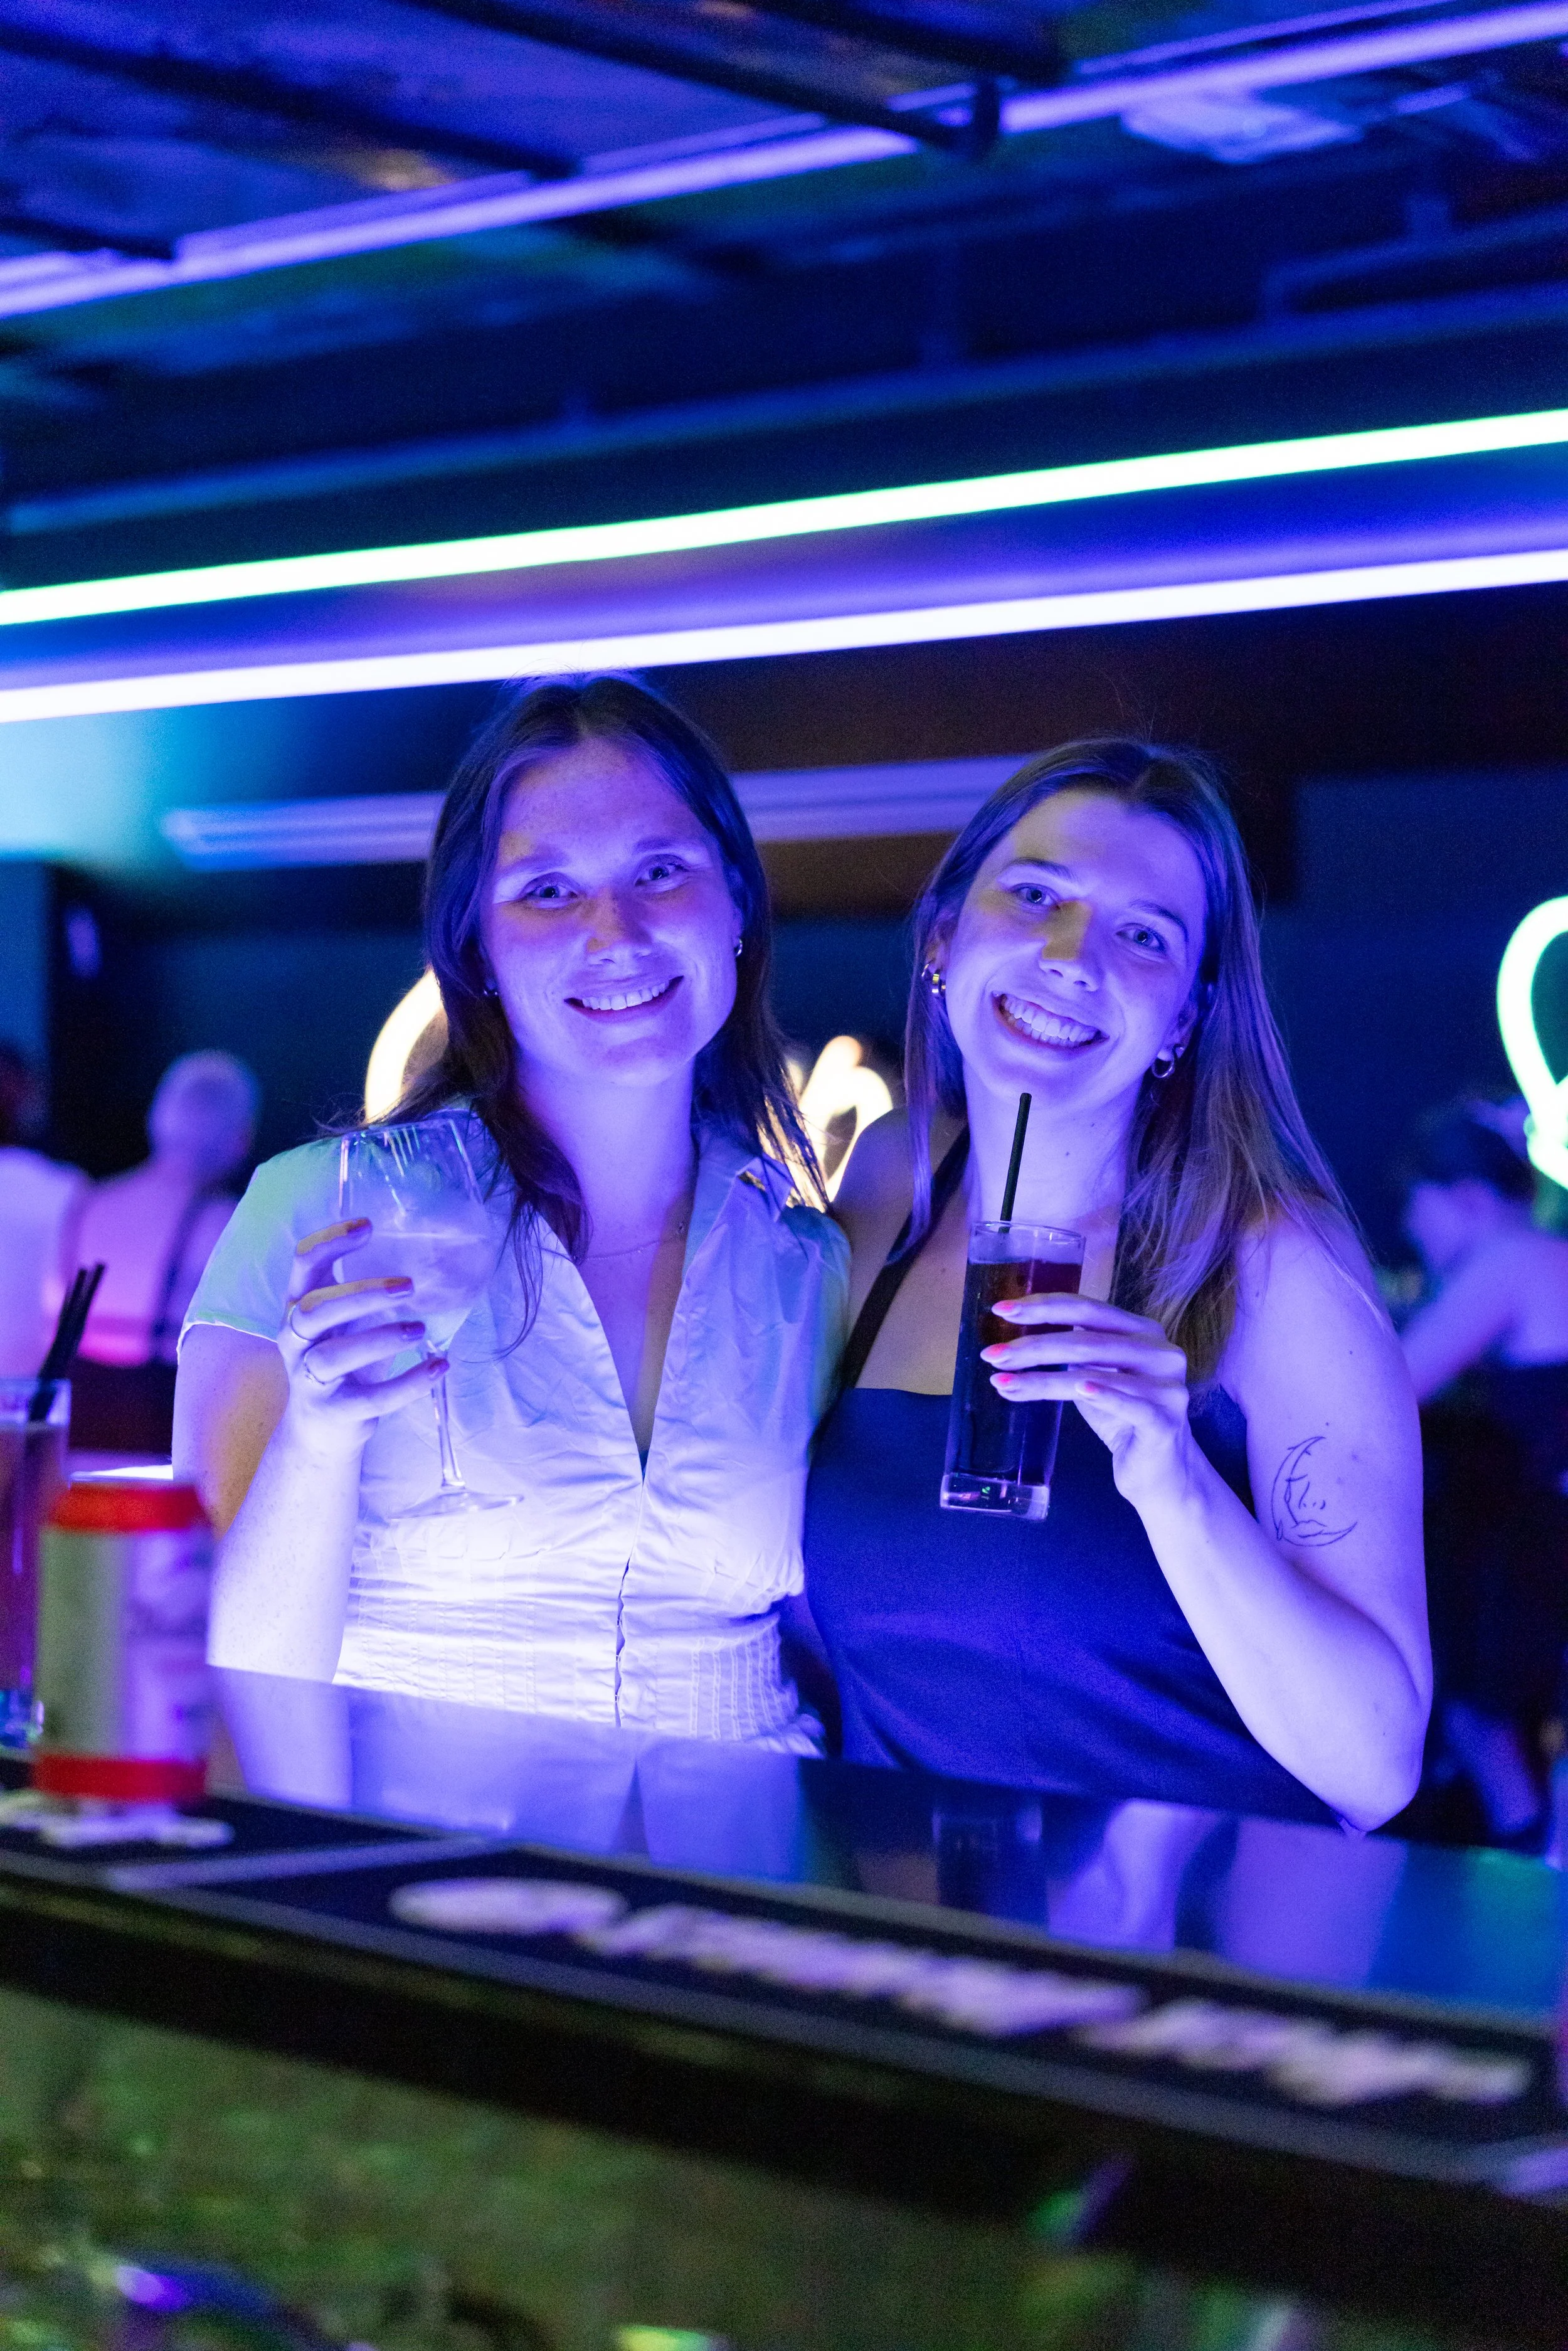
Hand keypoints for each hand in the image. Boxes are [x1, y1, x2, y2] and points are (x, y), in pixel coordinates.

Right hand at [278, 1219, 444, 1455]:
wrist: (321, 1430)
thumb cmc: (342, 1361)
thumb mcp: (344, 1322)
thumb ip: (364, 1292)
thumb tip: (427, 1256)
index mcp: (298, 1307)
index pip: (302, 1264)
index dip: (330, 1241)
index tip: (368, 1226)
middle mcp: (294, 1340)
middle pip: (315, 1309)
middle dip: (361, 1293)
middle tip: (409, 1286)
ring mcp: (308, 1378)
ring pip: (334, 1355)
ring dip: (381, 1339)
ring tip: (421, 1330)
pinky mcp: (334, 1411)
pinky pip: (371, 1398)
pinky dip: (408, 1383)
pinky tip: (439, 1366)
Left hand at [983, 1291, 1193, 1501]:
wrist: (1161, 1473)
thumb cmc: (1123, 1420)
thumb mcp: (1094, 1379)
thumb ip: (1070, 1354)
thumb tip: (1008, 1346)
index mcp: (1143, 1331)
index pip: (1087, 1309)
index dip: (1043, 1307)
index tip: (1001, 1311)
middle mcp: (1160, 1352)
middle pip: (1085, 1340)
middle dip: (1032, 1347)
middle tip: (992, 1355)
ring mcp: (1167, 1386)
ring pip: (1093, 1374)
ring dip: (1041, 1379)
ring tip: (1002, 1381)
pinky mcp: (1165, 1421)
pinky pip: (1128, 1404)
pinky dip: (1101, 1395)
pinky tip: (1077, 1389)